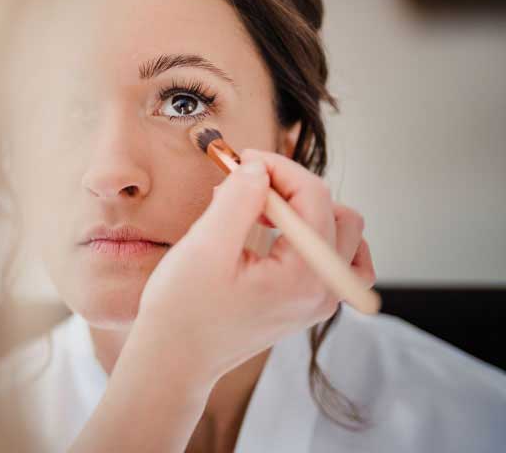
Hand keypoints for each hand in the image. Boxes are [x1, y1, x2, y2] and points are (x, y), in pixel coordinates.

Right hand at [70, 151, 374, 452]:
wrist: (175, 357)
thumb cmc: (183, 308)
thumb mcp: (205, 246)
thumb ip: (239, 200)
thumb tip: (259, 168)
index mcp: (304, 275)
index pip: (314, 197)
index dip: (278, 168)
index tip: (241, 159)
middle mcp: (324, 290)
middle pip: (335, 212)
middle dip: (291, 187)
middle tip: (245, 185)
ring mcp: (320, 300)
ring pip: (342, 233)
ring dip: (306, 210)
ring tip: (259, 210)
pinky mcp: (308, 304)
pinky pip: (337, 259)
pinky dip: (314, 236)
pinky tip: (278, 233)